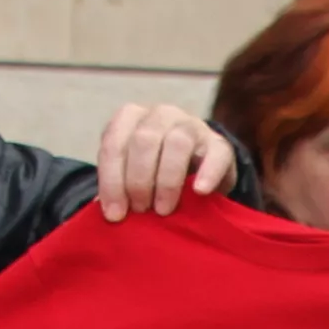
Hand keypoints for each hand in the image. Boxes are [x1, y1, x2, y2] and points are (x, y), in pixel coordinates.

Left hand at [91, 105, 238, 220]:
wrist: (198, 169)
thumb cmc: (155, 173)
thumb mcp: (130, 173)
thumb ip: (119, 187)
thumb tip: (109, 213)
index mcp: (131, 118)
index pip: (114, 144)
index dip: (112, 181)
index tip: (114, 214)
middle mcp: (160, 115)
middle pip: (144, 140)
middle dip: (138, 181)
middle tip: (140, 210)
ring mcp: (191, 125)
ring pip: (177, 142)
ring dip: (166, 181)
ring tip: (163, 209)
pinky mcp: (219, 144)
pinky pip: (216, 154)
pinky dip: (207, 173)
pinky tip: (199, 192)